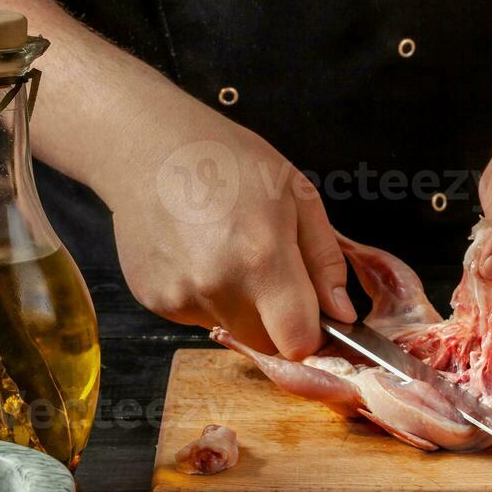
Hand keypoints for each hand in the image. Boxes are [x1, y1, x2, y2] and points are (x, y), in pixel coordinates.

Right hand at [102, 105, 354, 357]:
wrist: (148, 147)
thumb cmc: (229, 161)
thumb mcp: (298, 196)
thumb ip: (325, 261)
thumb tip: (343, 314)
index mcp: (263, 259)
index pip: (297, 343)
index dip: (312, 334)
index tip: (312, 312)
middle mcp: (218, 287)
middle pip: (265, 342)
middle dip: (276, 319)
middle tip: (268, 269)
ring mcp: (180, 297)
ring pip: (230, 328)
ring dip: (239, 305)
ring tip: (226, 251)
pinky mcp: (153, 301)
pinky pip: (196, 315)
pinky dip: (205, 296)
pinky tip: (197, 253)